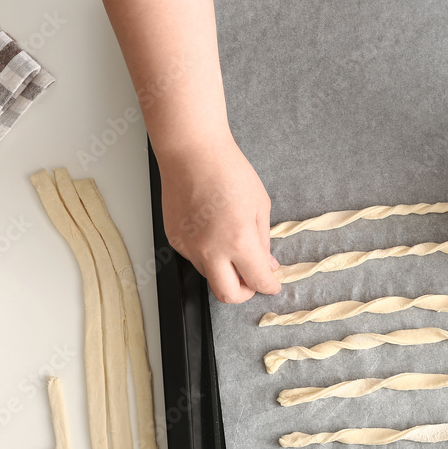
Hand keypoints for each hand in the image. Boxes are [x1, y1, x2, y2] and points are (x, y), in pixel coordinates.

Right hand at [157, 133, 280, 302]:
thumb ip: (263, 240)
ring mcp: (189, 247)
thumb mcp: (259, 205)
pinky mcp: (174, 240)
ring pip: (211, 276)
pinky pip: (195, 259)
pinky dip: (209, 255)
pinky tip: (214, 232)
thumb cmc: (228, 171)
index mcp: (238, 241)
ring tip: (233, 246)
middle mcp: (211, 250)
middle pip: (228, 296)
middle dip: (244, 293)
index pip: (258, 281)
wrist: (192, 152)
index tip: (272, 284)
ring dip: (225, 272)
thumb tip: (267, 265)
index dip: (270, 286)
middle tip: (252, 280)